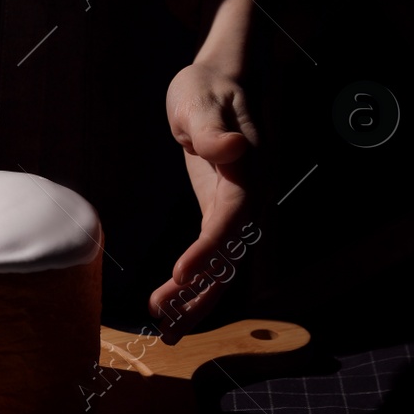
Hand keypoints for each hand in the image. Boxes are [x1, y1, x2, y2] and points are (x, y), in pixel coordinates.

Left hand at [149, 62, 255, 343]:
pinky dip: (194, 282)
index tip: (181, 273)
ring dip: (196, 298)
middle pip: (229, 252)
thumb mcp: (200, 102)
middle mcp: (247, 196)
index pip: (230, 216)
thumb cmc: (205, 89)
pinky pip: (211, 256)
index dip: (208, 248)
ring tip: (166, 331)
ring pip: (223, 264)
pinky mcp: (219, 212)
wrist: (216, 82)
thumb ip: (212, 130)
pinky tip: (170, 307)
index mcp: (245, 170)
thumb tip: (230, 148)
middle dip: (201, 291)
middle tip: (166, 318)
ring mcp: (235, 207)